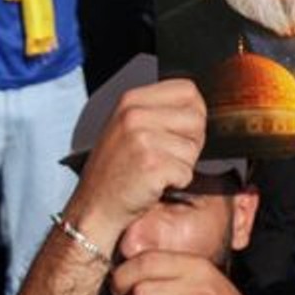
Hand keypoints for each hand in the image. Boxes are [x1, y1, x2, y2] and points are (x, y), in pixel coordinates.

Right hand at [60, 79, 205, 252]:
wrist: (95, 205)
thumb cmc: (115, 169)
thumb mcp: (126, 127)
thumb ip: (157, 112)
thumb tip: (199, 109)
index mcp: (131, 100)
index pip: (188, 90)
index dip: (193, 112)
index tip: (180, 130)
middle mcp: (135, 114)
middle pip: (196, 118)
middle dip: (191, 141)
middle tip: (167, 155)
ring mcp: (142, 139)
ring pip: (193, 148)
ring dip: (182, 165)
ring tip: (156, 170)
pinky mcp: (151, 165)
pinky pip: (187, 173)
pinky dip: (177, 183)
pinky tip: (155, 183)